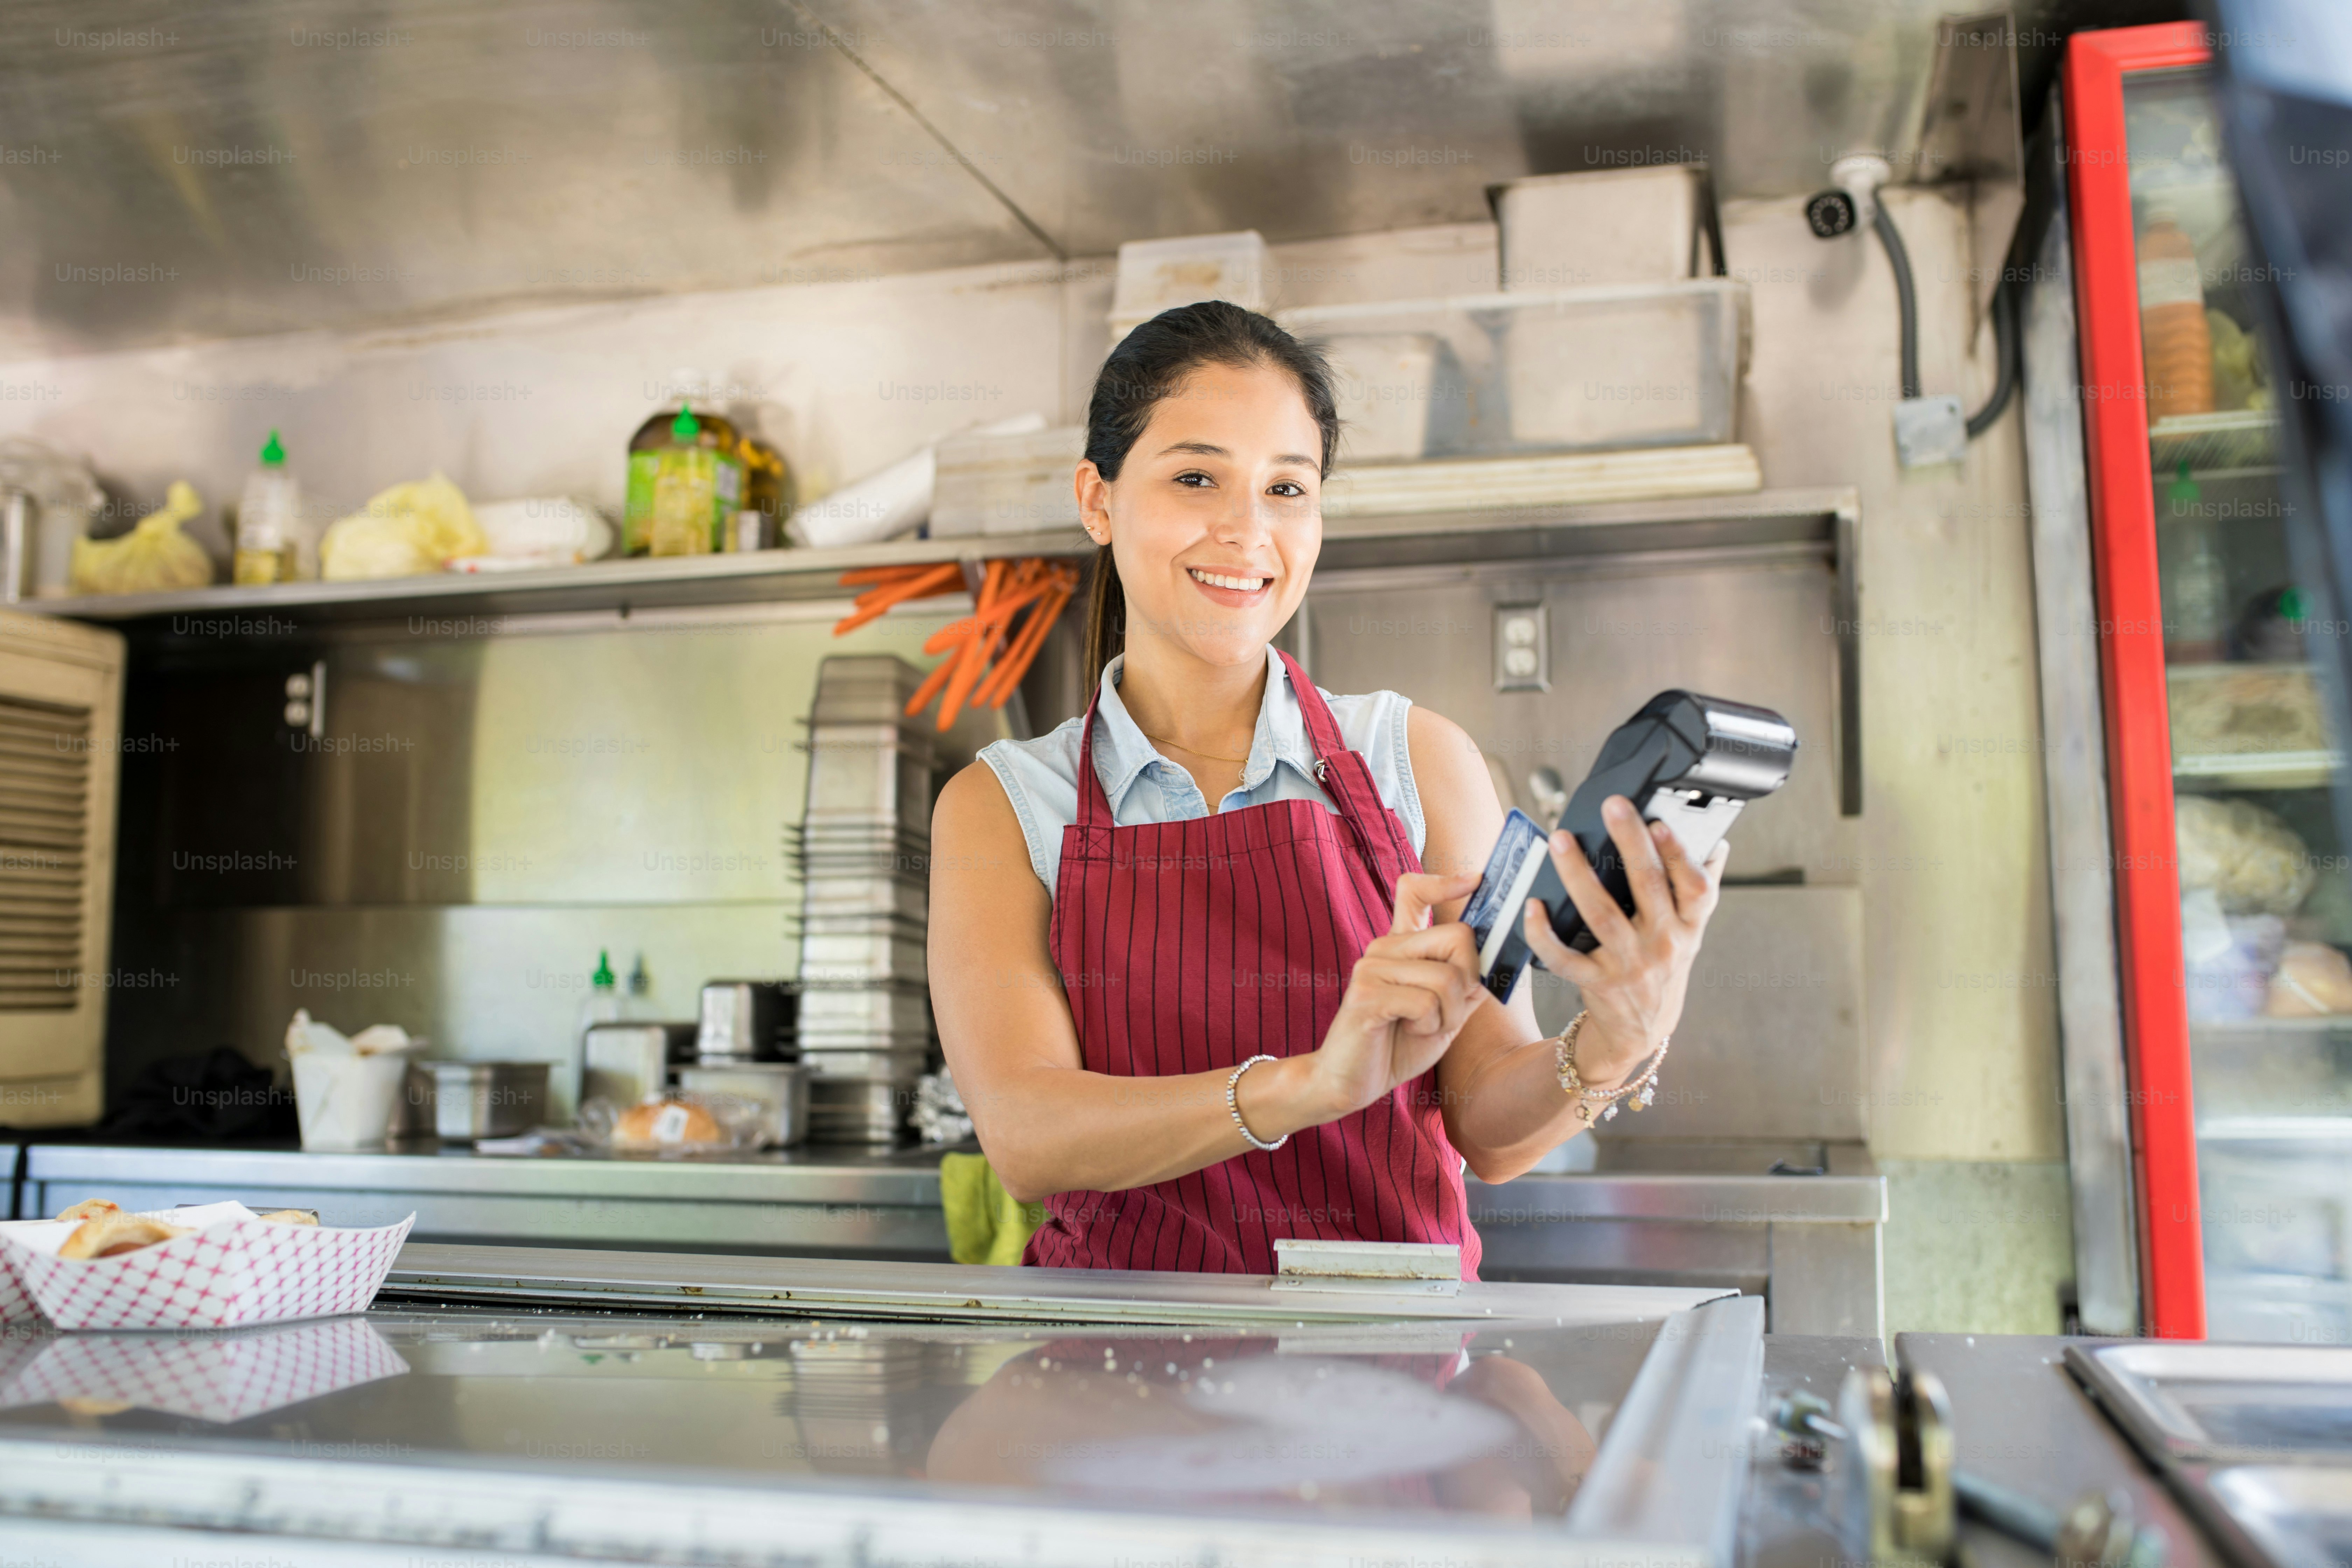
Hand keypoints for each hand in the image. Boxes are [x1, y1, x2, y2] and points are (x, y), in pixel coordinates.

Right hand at [1305, 870, 1487, 1118]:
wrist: (1348, 1082)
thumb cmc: (1396, 1046)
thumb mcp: (1444, 1013)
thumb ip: (1466, 985)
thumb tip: (1499, 960)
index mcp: (1400, 946)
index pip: (1414, 891)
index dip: (1445, 881)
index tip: (1475, 881)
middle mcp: (1384, 947)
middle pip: (1458, 938)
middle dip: (1469, 982)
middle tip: (1448, 1011)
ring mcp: (1373, 967)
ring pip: (1447, 977)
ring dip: (1449, 1014)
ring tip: (1425, 1026)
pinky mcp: (1368, 994)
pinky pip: (1426, 1002)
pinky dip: (1431, 1025)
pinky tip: (1409, 1031)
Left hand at [1520, 796, 1726, 1089]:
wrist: (1642, 1029)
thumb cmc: (1663, 965)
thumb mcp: (1689, 932)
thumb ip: (1700, 888)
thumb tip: (1715, 840)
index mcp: (1689, 927)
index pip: (1695, 887)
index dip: (1680, 855)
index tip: (1661, 822)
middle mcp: (1664, 944)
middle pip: (1648, 887)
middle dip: (1630, 843)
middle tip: (1613, 805)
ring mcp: (1629, 965)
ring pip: (1602, 914)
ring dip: (1579, 875)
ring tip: (1561, 840)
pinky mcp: (1597, 983)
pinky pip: (1564, 957)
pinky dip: (1545, 933)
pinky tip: (1533, 906)